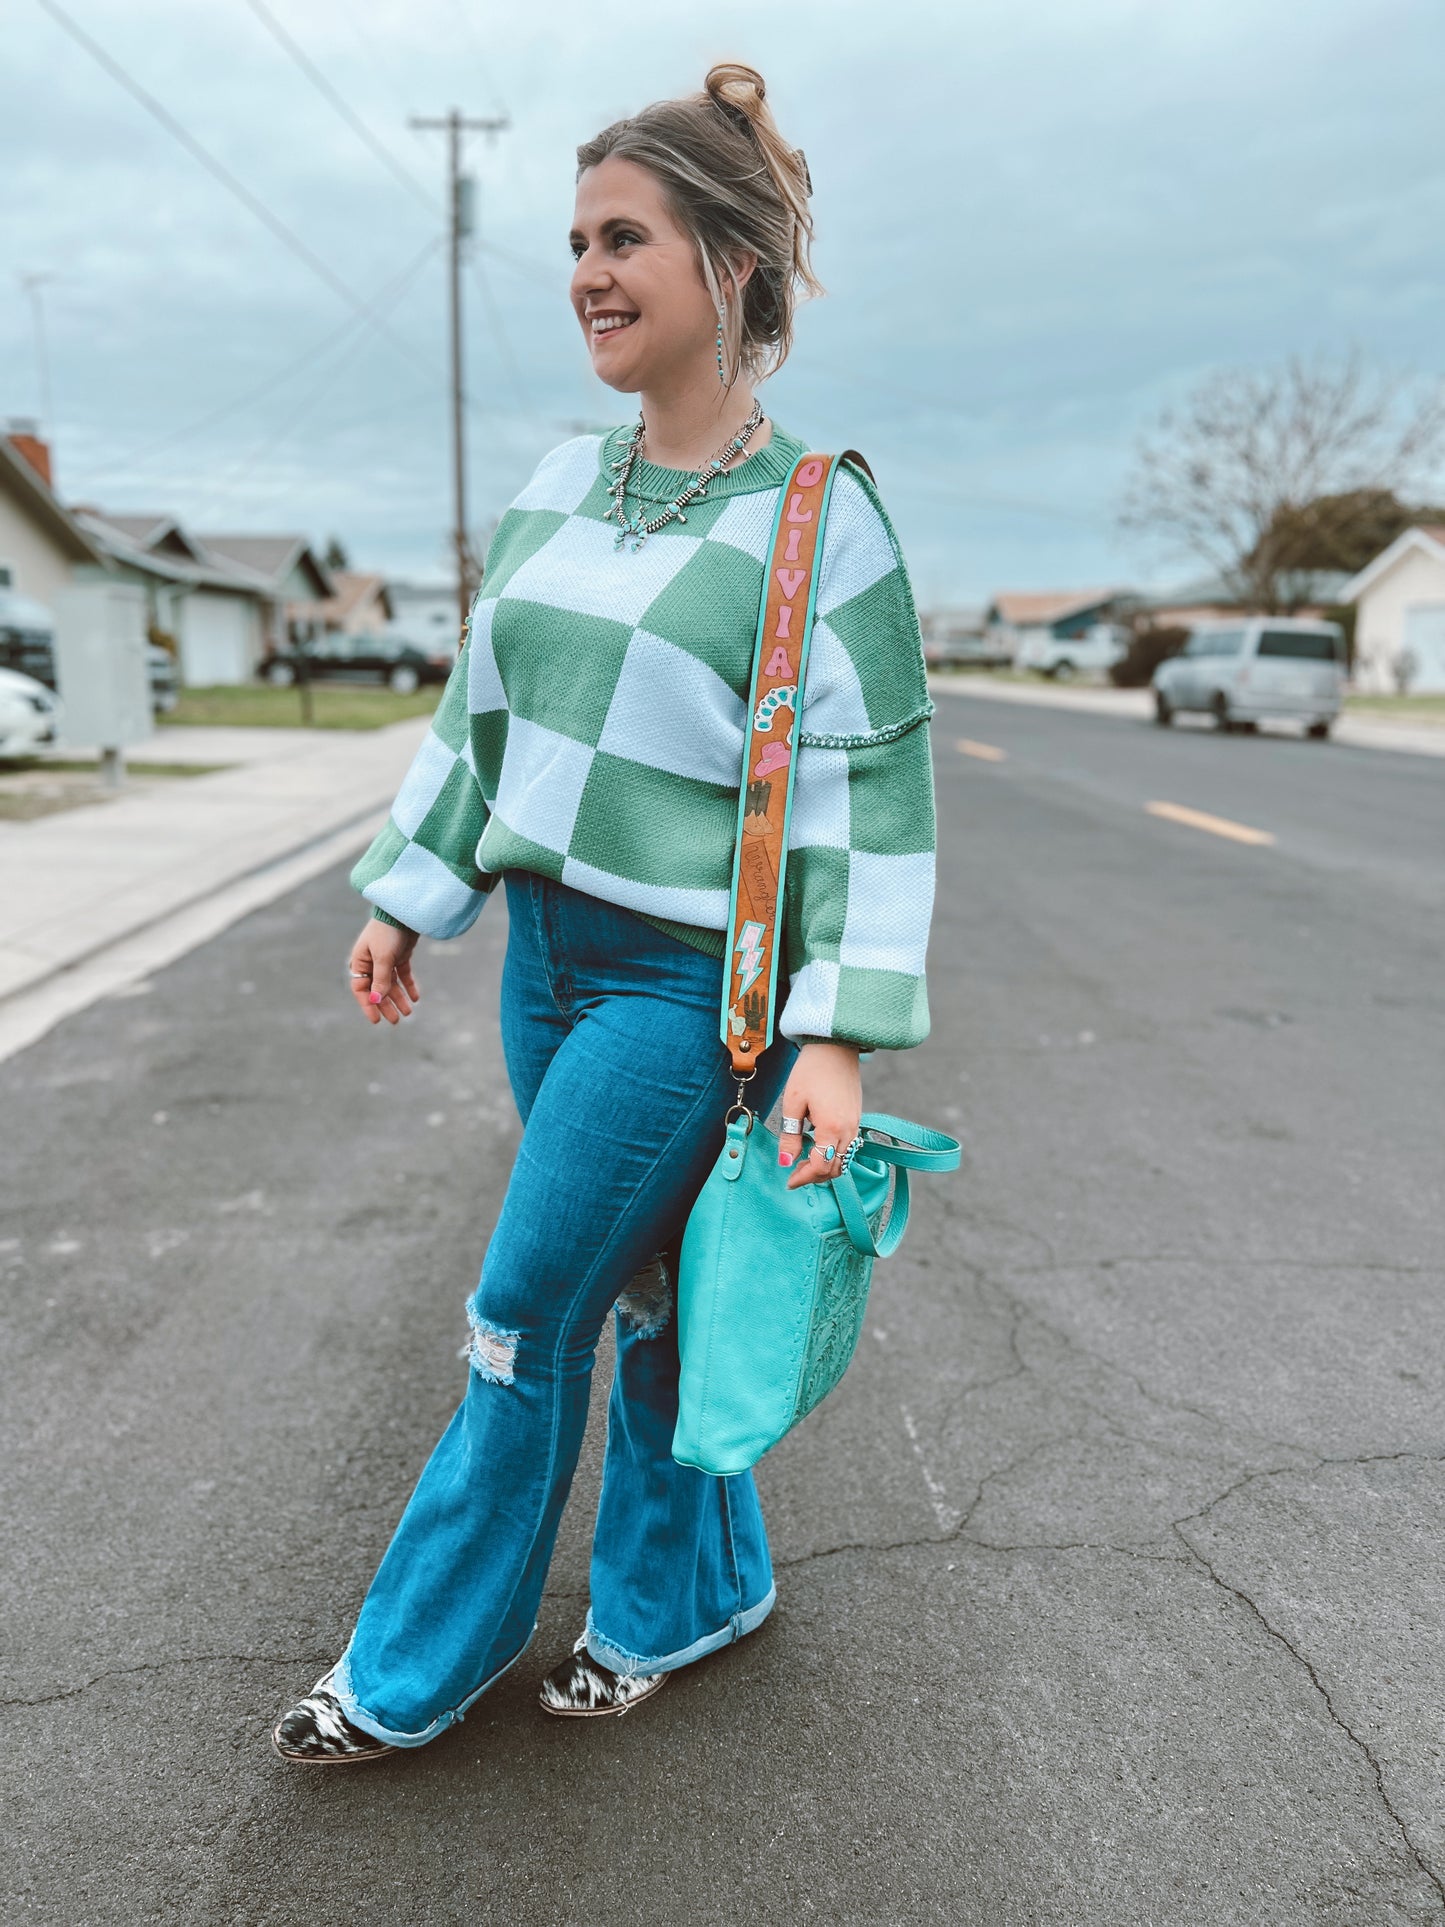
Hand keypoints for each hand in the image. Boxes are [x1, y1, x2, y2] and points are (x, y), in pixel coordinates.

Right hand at [348, 919, 419, 1026]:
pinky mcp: (400, 956)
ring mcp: (386, 959)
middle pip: (378, 989)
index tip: (376, 1020)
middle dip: (386, 1005)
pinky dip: (409, 986)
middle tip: (396, 1020)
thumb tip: (375, 1000)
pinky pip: (403, 975)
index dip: (368, 1005)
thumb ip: (380, 980)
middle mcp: (372, 962)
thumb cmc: (388, 931)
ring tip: (409, 1012)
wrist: (405, 911)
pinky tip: (415, 998)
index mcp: (361, 961)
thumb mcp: (383, 957)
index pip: (361, 989)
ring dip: (399, 998)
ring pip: (392, 984)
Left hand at [777, 1041, 861, 1189]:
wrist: (835, 1047)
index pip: (820, 1166)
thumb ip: (790, 1136)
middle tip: (794, 1174)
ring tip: (803, 1162)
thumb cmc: (810, 1071)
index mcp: (832, 1128)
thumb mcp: (793, 1103)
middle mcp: (848, 1130)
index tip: (788, 1182)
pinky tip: (816, 1146)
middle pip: (835, 1167)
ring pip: (844, 1159)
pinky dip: (833, 1154)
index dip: (803, 1178)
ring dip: (825, 1166)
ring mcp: (855, 1124)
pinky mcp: (856, 1118)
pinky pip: (847, 1146)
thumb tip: (785, 1162)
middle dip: (814, 1176)